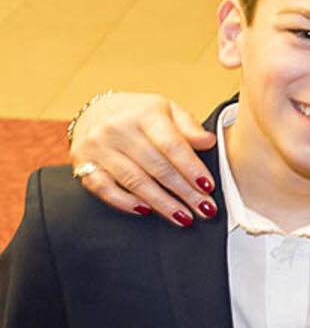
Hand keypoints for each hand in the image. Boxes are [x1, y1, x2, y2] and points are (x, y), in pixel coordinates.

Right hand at [70, 92, 217, 224]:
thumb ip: (189, 127)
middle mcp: (117, 128)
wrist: (96, 111)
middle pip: (156, 167)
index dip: (192, 168)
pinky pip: (104, 189)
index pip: (172, 145)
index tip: (208, 186)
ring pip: (134, 181)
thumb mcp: (168, 111)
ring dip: (162, 203)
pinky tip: (147, 211)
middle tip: (204, 209)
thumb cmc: (140, 115)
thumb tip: (209, 141)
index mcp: (143, 113)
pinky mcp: (82, 163)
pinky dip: (125, 202)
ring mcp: (97, 147)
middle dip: (184, 192)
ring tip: (183, 217)